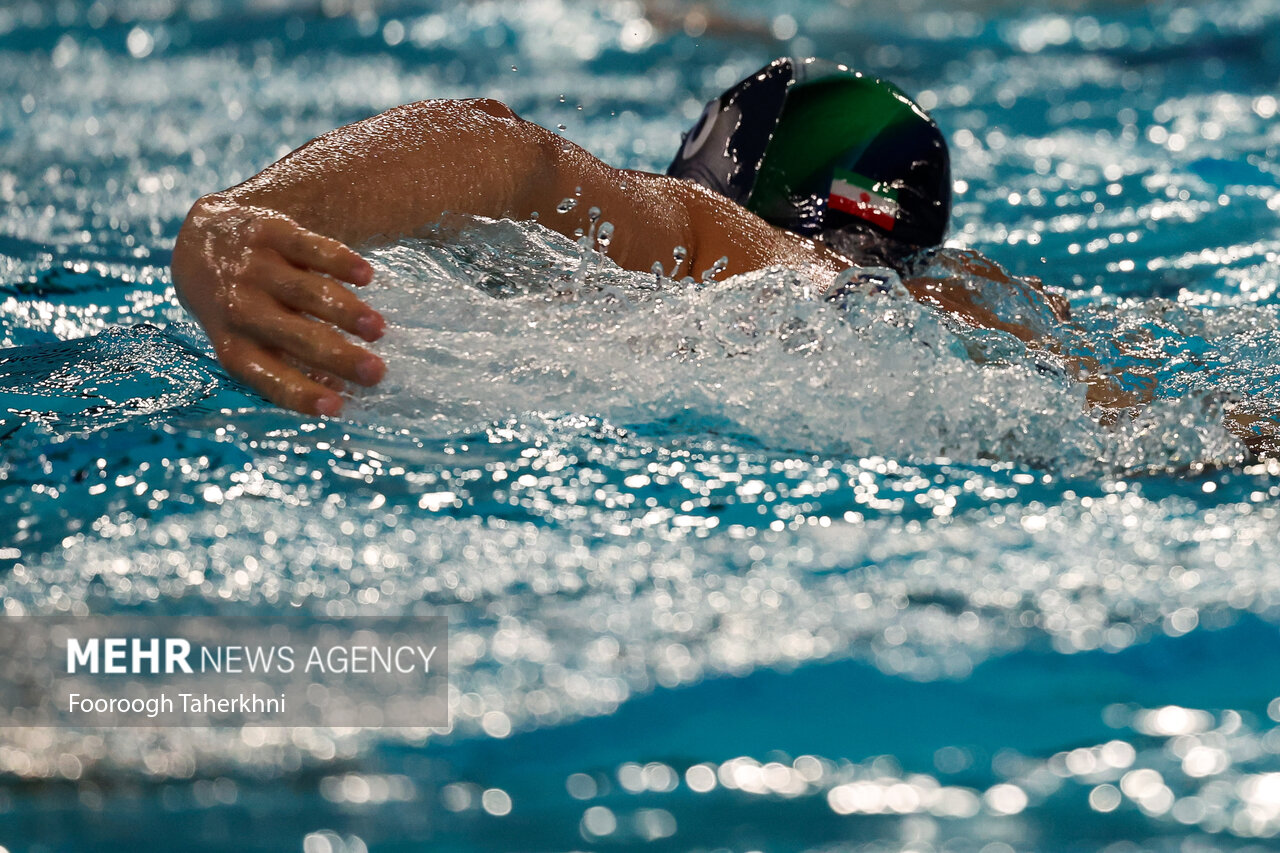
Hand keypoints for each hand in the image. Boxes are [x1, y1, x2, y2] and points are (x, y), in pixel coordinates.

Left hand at [172, 196, 384, 415]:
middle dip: (338, 356)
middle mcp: (241, 309)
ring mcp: (254, 269)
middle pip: (295, 336)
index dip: (301, 393)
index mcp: (235, 346)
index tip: (337, 408)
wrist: (201, 246)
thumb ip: (288, 366)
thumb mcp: (248, 342)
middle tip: (376, 372)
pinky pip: (308, 247)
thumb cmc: (241, 311)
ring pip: (305, 292)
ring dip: (345, 311)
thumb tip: (340, 396)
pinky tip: (366, 276)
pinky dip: (338, 261)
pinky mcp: (269, 233)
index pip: (268, 375)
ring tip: (378, 329)